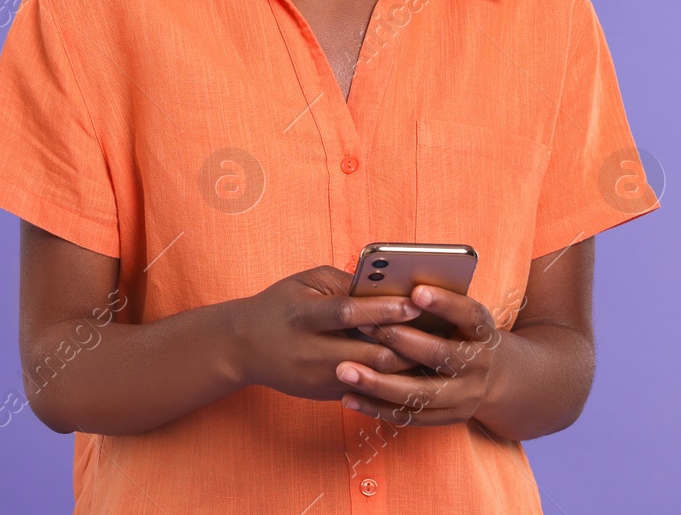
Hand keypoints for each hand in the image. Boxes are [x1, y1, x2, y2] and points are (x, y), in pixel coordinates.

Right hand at [230, 266, 424, 401]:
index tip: (413, 304)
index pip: (347, 313)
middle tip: (437, 333)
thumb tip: (388, 288)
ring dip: (405, 365)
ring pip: (375, 378)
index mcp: (302, 315)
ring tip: (431, 351)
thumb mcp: (304, 284)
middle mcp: (310, 351)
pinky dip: (393, 379)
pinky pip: (370, 390)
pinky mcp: (327, 395)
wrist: (243, 347)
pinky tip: (413, 367)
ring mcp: (319, 379)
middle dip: (406, 345)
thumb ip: (344, 284)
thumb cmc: (280, 306)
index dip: (382, 310)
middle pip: (369, 354)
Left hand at [332, 284, 505, 426]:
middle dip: (400, 340)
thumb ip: (430, 304)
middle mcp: (479, 365)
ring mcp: (465, 396)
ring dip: (379, 382)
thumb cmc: (457, 331)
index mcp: (483, 332)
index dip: (445, 303)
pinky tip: (348, 397)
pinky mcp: (448, 417)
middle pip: (441, 355)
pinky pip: (409, 416)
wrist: (489, 376)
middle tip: (363, 325)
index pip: (469, 315)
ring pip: (420, 393)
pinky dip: (377, 407)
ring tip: (343, 369)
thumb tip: (387, 282)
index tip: (416, 291)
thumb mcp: (456, 315)